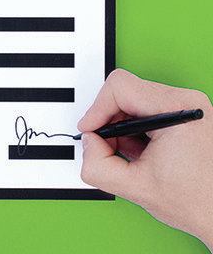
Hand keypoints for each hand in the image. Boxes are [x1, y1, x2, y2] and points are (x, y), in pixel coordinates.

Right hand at [78, 69, 212, 247]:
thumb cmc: (199, 201)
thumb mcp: (135, 187)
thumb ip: (98, 165)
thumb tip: (89, 143)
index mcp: (179, 110)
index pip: (119, 87)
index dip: (96, 110)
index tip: (90, 130)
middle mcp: (187, 102)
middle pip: (125, 92)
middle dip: (108, 121)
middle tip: (108, 147)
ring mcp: (188, 107)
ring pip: (133, 100)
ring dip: (120, 127)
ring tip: (130, 153)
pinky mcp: (185, 115)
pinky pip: (145, 110)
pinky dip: (134, 129)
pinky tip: (141, 151)